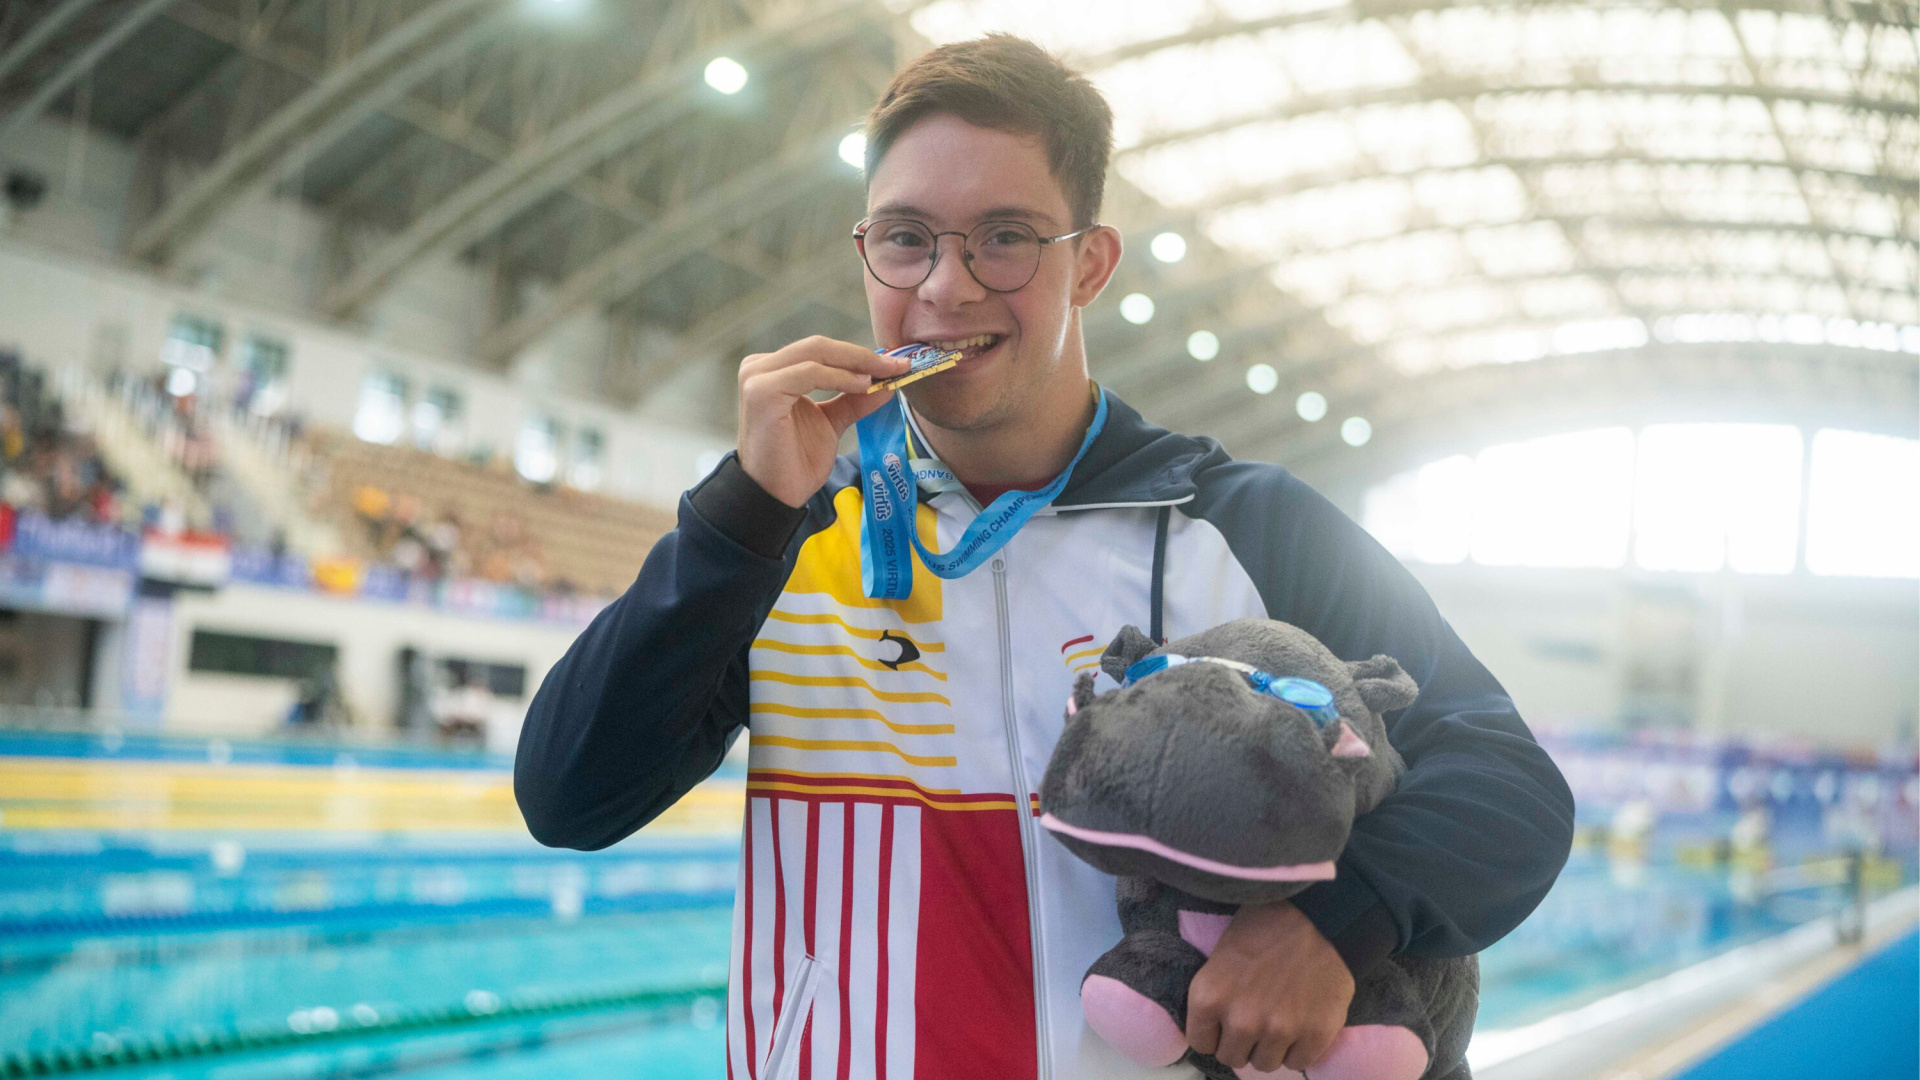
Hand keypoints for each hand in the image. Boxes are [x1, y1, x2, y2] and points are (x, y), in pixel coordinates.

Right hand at [736, 336, 907, 507]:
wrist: (777, 495)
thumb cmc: (797, 461)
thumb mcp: (832, 422)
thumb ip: (854, 399)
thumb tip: (886, 382)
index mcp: (773, 370)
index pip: (821, 350)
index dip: (859, 354)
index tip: (895, 364)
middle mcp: (759, 367)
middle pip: (819, 346)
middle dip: (862, 355)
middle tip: (897, 365)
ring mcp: (757, 377)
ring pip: (816, 353)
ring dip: (856, 363)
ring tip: (884, 376)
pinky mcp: (762, 392)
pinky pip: (809, 373)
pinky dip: (840, 377)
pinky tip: (862, 386)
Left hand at [1186, 901, 1353, 1074]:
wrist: (1321, 913)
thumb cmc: (1267, 923)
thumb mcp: (1222, 953)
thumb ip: (1216, 995)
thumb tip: (1215, 1023)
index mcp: (1208, 997)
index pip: (1200, 1043)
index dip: (1214, 1033)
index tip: (1225, 1021)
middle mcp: (1240, 1021)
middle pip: (1232, 1058)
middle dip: (1242, 1042)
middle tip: (1256, 1018)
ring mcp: (1278, 1032)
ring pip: (1265, 1064)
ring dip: (1270, 1047)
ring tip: (1280, 1019)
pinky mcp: (1314, 1036)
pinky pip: (1298, 1064)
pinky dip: (1300, 1049)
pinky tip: (1302, 1023)